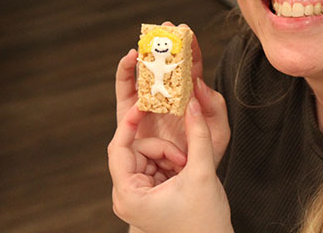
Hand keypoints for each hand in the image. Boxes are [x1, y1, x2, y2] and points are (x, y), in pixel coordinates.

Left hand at [108, 97, 232, 232]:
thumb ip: (198, 134)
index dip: (130, 123)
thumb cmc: (204, 222)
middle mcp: (126, 196)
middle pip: (136, 150)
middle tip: (185, 159)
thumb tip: (192, 102)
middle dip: (163, 148)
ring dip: (169, 155)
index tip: (144, 104)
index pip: (118, 148)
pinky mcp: (147, 194)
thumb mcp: (202, 172)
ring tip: (187, 170)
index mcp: (129, 195)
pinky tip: (184, 174)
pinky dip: (171, 163)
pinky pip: (154, 164)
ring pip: (147, 154)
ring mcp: (136, 196)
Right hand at [115, 22, 229, 164]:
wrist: (185, 183)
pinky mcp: (135, 117)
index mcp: (193, 99)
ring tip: (145, 40)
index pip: (192, 68)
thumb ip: (214, 107)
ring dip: (145, 56)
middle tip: (164, 28)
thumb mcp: (219, 132)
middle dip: (166, 46)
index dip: (190, 48)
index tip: (187, 31)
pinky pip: (128, 93)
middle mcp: (170, 98)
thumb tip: (199, 83)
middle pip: (167, 66)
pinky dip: (126, 75)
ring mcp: (152, 106)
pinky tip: (129, 62)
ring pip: (146, 75)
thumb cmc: (204, 158)